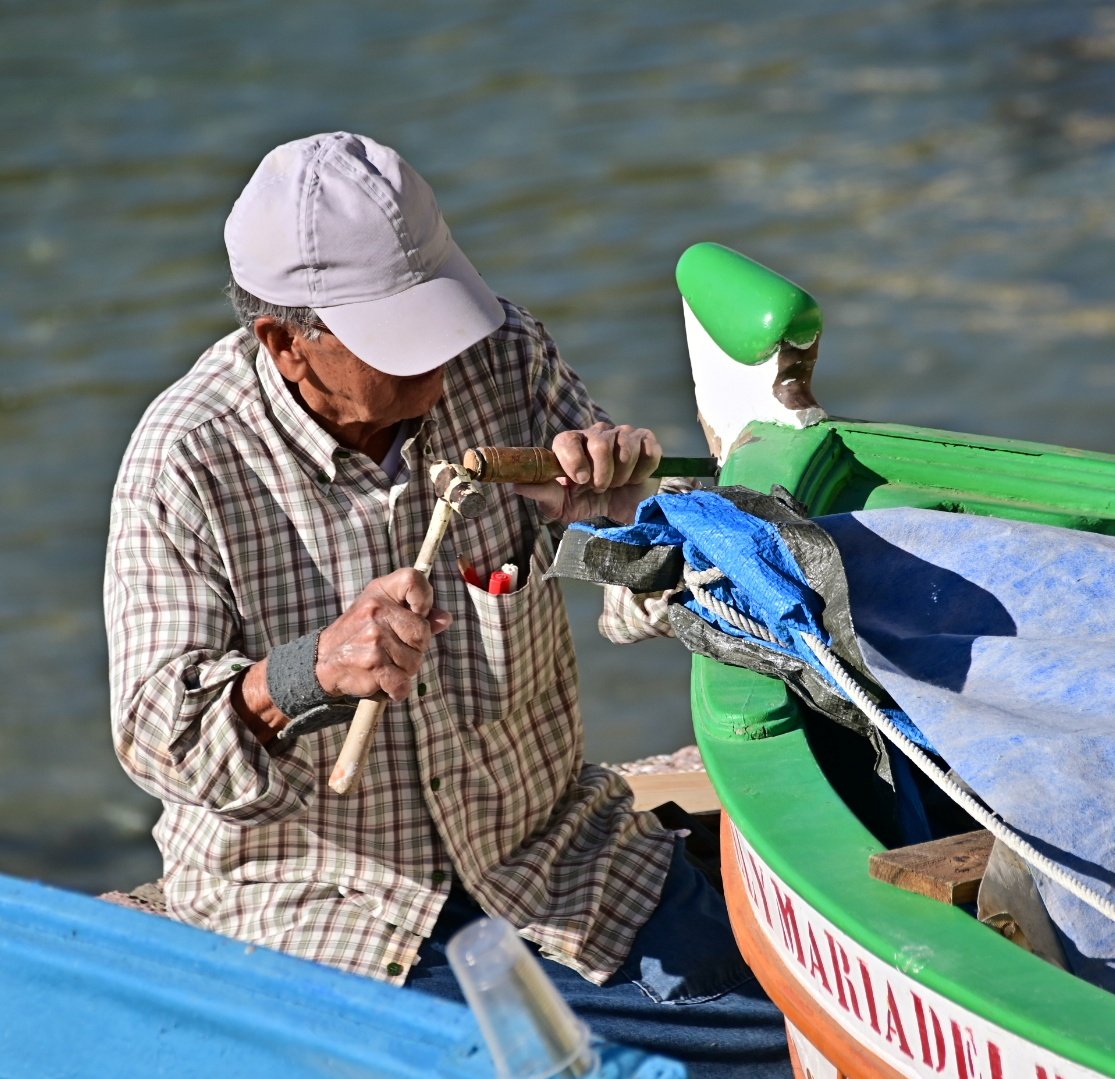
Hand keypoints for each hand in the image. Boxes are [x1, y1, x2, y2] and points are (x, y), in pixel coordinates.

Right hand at [315, 568, 452, 701]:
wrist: (324, 659)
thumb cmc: (361, 633)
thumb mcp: (385, 612)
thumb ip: (417, 614)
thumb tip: (445, 619)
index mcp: (381, 591)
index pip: (413, 580)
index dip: (424, 598)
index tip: (419, 613)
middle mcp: (376, 610)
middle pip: (422, 632)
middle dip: (415, 648)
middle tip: (394, 650)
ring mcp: (374, 637)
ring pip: (415, 661)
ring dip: (405, 670)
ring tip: (385, 664)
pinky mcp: (372, 663)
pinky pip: (402, 683)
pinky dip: (397, 689)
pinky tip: (385, 682)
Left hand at [513, 422, 660, 524]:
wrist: (620, 514)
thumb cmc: (586, 505)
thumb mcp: (561, 506)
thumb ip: (542, 494)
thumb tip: (517, 485)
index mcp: (571, 445)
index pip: (567, 440)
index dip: (574, 459)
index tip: (581, 481)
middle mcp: (596, 434)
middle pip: (600, 442)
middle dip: (602, 473)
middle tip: (600, 488)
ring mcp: (622, 435)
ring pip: (625, 446)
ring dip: (622, 475)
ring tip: (617, 485)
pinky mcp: (646, 441)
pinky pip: (648, 449)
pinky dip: (642, 471)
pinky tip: (635, 479)